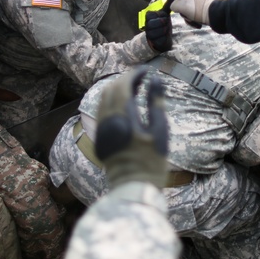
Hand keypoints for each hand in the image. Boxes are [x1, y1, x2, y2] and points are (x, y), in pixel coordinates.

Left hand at [94, 69, 168, 188]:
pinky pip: (101, 111)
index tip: (148, 70)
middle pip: (111, 89)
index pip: (124, 85)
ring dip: (117, 89)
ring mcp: (101, 129)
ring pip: (103, 99)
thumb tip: (155, 81)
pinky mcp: (100, 138)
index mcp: (122, 116)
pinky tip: (124, 105)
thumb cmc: (151, 162)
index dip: (135, 74)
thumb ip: (156, 103)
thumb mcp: (159, 132)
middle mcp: (107, 120)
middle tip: (142, 78)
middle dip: (125, 79)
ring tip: (134, 89)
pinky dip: (111, 101)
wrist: (133, 187)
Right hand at [144, 5, 172, 51]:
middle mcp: (146, 24)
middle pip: (158, 21)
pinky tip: (164, 36)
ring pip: (159, 30)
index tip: (163, 18)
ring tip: (165, 30)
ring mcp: (148, 33)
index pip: (156, 13)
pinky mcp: (152, 41)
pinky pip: (160, 38)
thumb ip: (167, 6)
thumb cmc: (162, 25)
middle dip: (164, 23)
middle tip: (165, 24)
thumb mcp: (164, 15)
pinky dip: (164, 37)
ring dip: (165, 30)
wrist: (161, 39)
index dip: (162, 15)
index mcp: (148, 16)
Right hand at [168, 0, 213, 25]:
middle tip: (187, 15)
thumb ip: (174, 5)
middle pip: (185, 1)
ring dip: (189, 16)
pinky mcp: (207, 7)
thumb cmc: (198, 8)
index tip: (180, 7)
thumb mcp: (182, 6)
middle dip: (184, 12)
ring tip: (192, 20)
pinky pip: (197, 11)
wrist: (215, 16)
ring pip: (190, 8)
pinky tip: (196, 23)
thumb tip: (173, 7)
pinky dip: (195, 17)